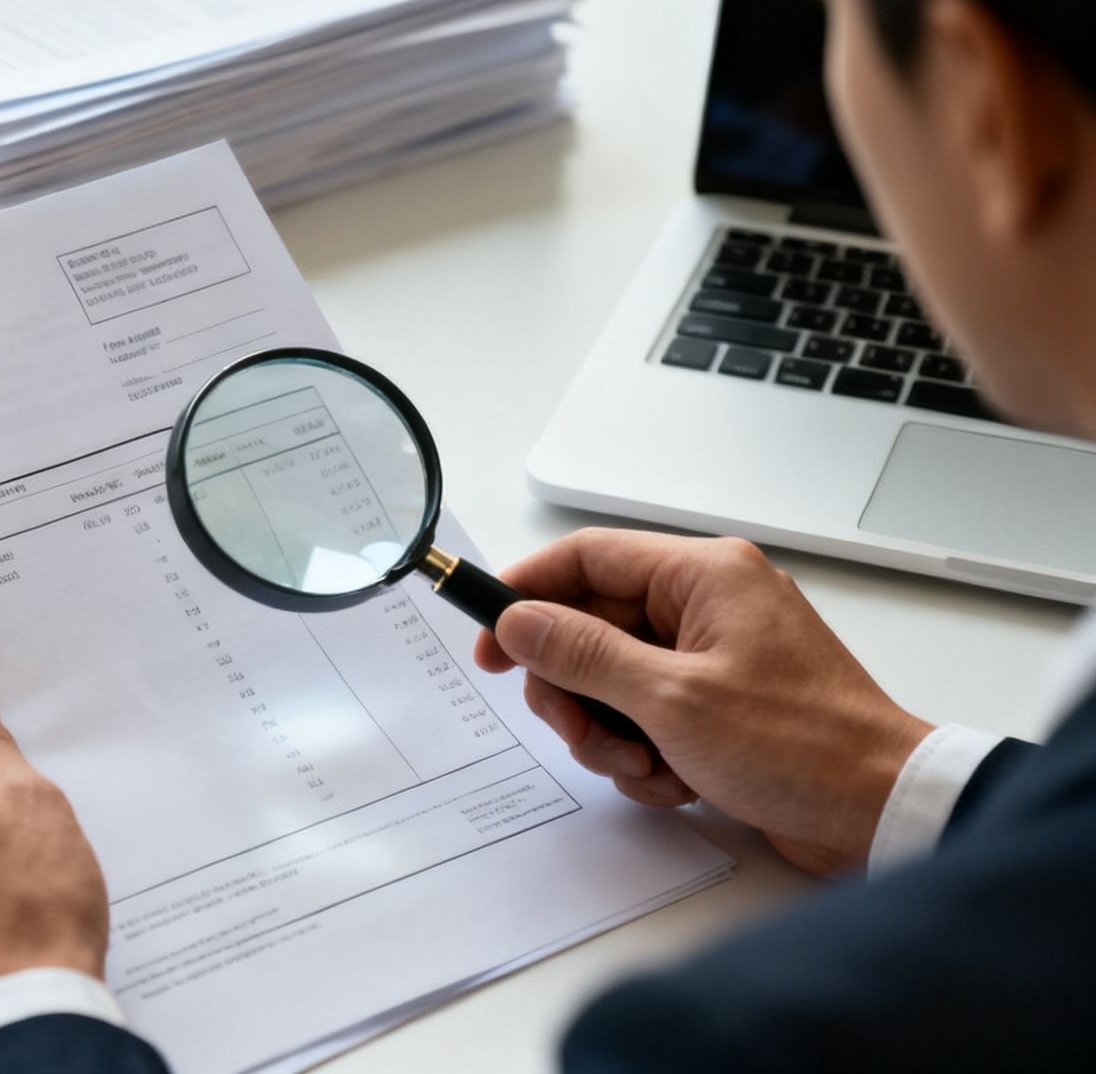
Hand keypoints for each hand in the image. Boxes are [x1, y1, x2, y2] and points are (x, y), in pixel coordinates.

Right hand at [472, 529, 932, 875]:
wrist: (881, 810)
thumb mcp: (670, 700)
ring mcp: (713, 655)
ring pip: (610, 679)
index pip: (586, 558)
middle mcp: (708, 604)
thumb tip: (520, 622)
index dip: (526, 594)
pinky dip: (644, 752)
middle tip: (578, 730)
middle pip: (590, 628)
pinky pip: (644, 714)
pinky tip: (676, 778)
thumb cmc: (803, 746)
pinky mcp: (717, 702)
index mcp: (703, 576)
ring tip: (643, 765)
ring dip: (609, 732)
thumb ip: (583, 654)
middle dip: (574, 690)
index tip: (487, 639)